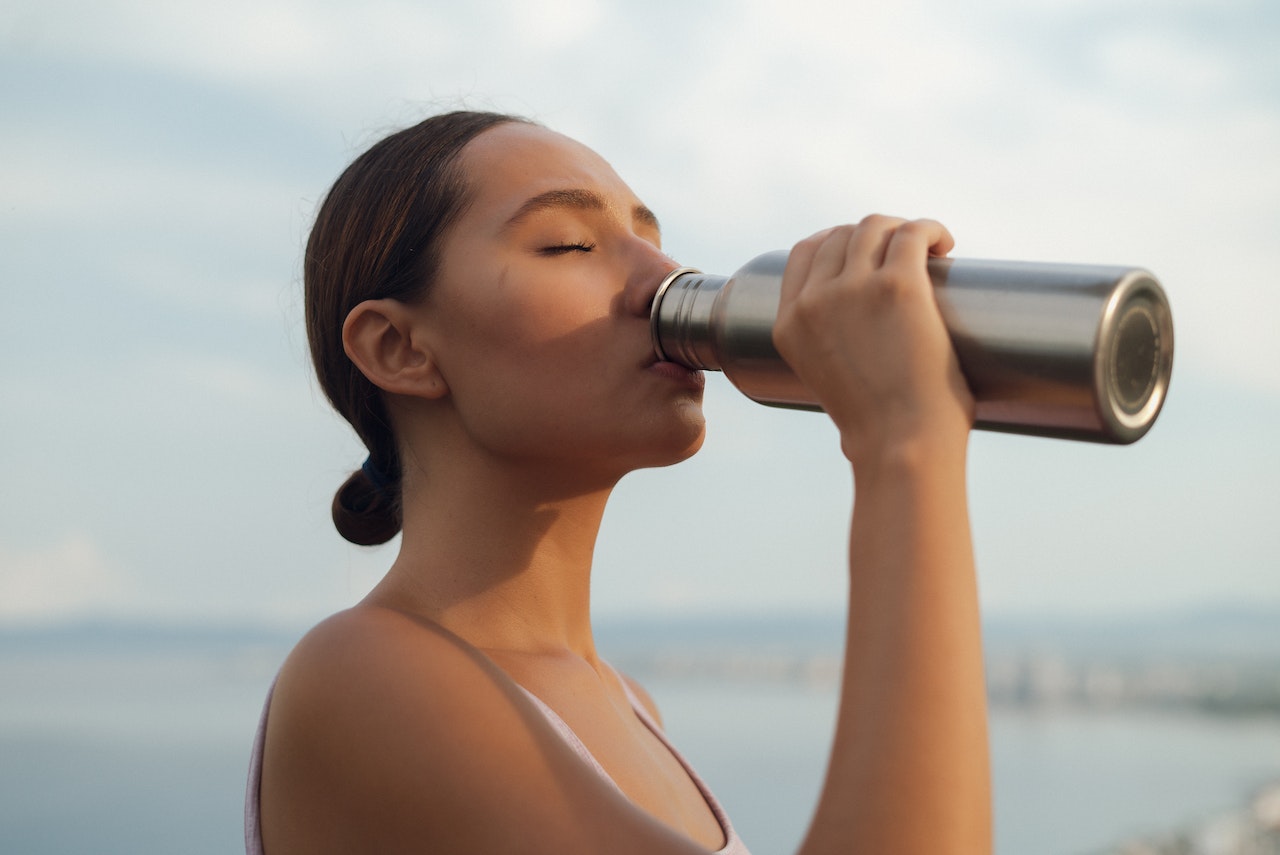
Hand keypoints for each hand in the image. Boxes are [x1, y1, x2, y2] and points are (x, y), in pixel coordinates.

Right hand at [772, 216, 973, 468]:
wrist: (901, 445)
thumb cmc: (878, 429)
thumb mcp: (829, 384)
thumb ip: (832, 354)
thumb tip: (862, 342)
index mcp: (789, 325)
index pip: (804, 254)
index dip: (837, 242)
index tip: (866, 252)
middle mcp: (814, 302)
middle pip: (841, 235)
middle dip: (875, 237)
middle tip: (905, 257)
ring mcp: (854, 289)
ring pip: (876, 227)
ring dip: (902, 229)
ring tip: (928, 250)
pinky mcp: (898, 285)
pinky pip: (913, 233)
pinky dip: (931, 230)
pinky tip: (944, 244)